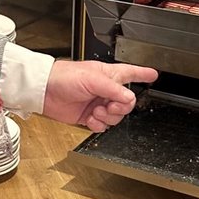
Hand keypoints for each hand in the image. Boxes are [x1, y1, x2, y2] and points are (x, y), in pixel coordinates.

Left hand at [42, 61, 158, 131]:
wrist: (44, 91)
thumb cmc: (64, 76)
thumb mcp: (92, 79)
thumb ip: (113, 89)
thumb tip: (129, 98)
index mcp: (109, 75)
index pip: (131, 73)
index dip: (144, 74)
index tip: (154, 75)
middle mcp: (105, 90)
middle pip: (127, 103)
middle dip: (120, 107)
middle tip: (108, 104)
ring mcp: (97, 103)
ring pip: (116, 116)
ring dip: (107, 116)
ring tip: (95, 110)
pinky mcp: (88, 116)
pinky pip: (103, 125)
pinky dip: (98, 124)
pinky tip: (90, 119)